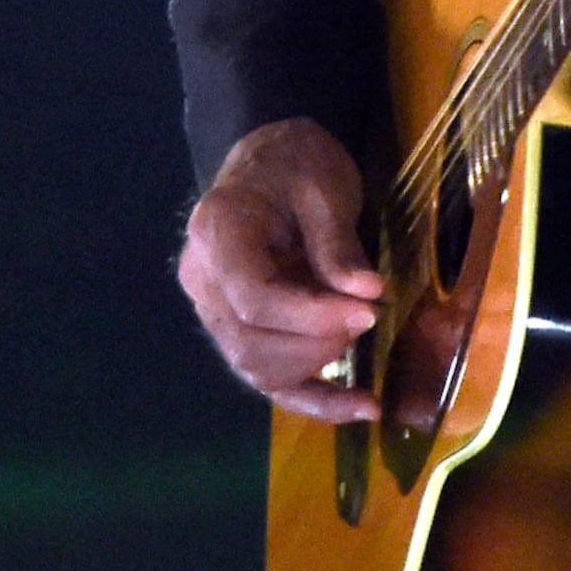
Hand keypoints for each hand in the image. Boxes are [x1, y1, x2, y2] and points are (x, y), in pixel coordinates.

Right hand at [176, 117, 383, 423]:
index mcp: (216, 233)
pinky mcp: (238, 331)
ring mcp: (214, 312)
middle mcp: (202, 280)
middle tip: (367, 314)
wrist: (271, 163)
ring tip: (358, 330)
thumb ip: (337, 242)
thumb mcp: (323, 186)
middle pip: (252, 343)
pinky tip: (361, 406)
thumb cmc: (295, 164)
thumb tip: (367, 293)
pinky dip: (316, 400)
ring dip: (317, 363)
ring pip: (257, 368)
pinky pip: (269, 379)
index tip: (368, 309)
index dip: (313, 315)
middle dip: (319, 341)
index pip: (254, 298)